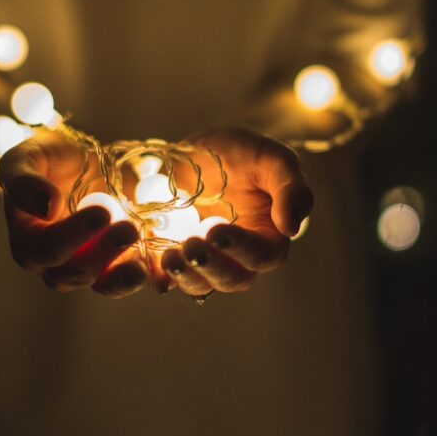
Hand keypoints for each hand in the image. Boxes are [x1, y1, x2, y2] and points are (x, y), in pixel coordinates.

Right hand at [0, 131, 149, 297]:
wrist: (84, 163)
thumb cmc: (48, 159)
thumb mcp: (27, 158)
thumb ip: (24, 181)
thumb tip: (46, 206)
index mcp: (28, 241)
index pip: (44, 250)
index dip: (71, 237)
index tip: (101, 213)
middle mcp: (54, 264)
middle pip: (73, 273)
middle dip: (103, 254)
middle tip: (129, 228)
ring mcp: (88, 268)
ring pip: (102, 285)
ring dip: (123, 277)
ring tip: (142, 266)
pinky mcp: (117, 266)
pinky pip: (131, 280)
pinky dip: (147, 278)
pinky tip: (161, 273)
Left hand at [159, 128, 313, 295]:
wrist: (205, 152)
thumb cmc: (246, 155)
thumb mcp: (273, 160)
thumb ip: (291, 188)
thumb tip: (291, 228)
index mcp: (267, 238)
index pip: (263, 256)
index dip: (242, 249)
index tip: (218, 231)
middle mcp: (237, 257)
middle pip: (231, 279)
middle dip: (210, 268)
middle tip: (191, 248)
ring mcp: (204, 260)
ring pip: (198, 283)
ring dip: (184, 276)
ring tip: (168, 258)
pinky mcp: (174, 254)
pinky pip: (165, 275)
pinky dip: (156, 274)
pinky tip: (145, 263)